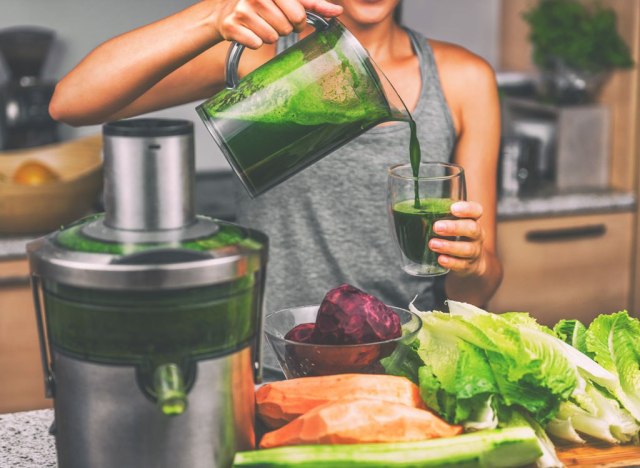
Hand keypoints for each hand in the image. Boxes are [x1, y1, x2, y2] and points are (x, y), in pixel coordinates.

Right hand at [212, 0, 342, 48]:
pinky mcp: (232, 26)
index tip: (291, 17)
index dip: (298, 21)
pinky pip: (256, 44)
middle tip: (273, 22)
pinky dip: (255, 42)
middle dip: (284, 28)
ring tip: (261, 25)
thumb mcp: (287, 0)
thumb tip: (337, 11)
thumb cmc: (263, 5)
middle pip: (286, 27)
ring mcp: (242, 10)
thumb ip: (313, 4)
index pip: (299, 13)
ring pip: (272, 37)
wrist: (226, 13)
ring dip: (269, 36)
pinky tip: (250, 32)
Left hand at [428, 201, 486, 276]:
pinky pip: (462, 264)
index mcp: (472, 219)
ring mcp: (474, 251)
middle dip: (454, 228)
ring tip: (432, 244)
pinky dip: (451, 262)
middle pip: (472, 229)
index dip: (467, 209)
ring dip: (449, 246)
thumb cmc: (455, 236)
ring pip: (467, 249)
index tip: (453, 208)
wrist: (469, 262)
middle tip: (436, 227)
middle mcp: (477, 235)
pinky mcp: (469, 266)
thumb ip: (438, 217)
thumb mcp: (451, 224)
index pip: (476, 210)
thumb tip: (410, 211)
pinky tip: (440, 259)